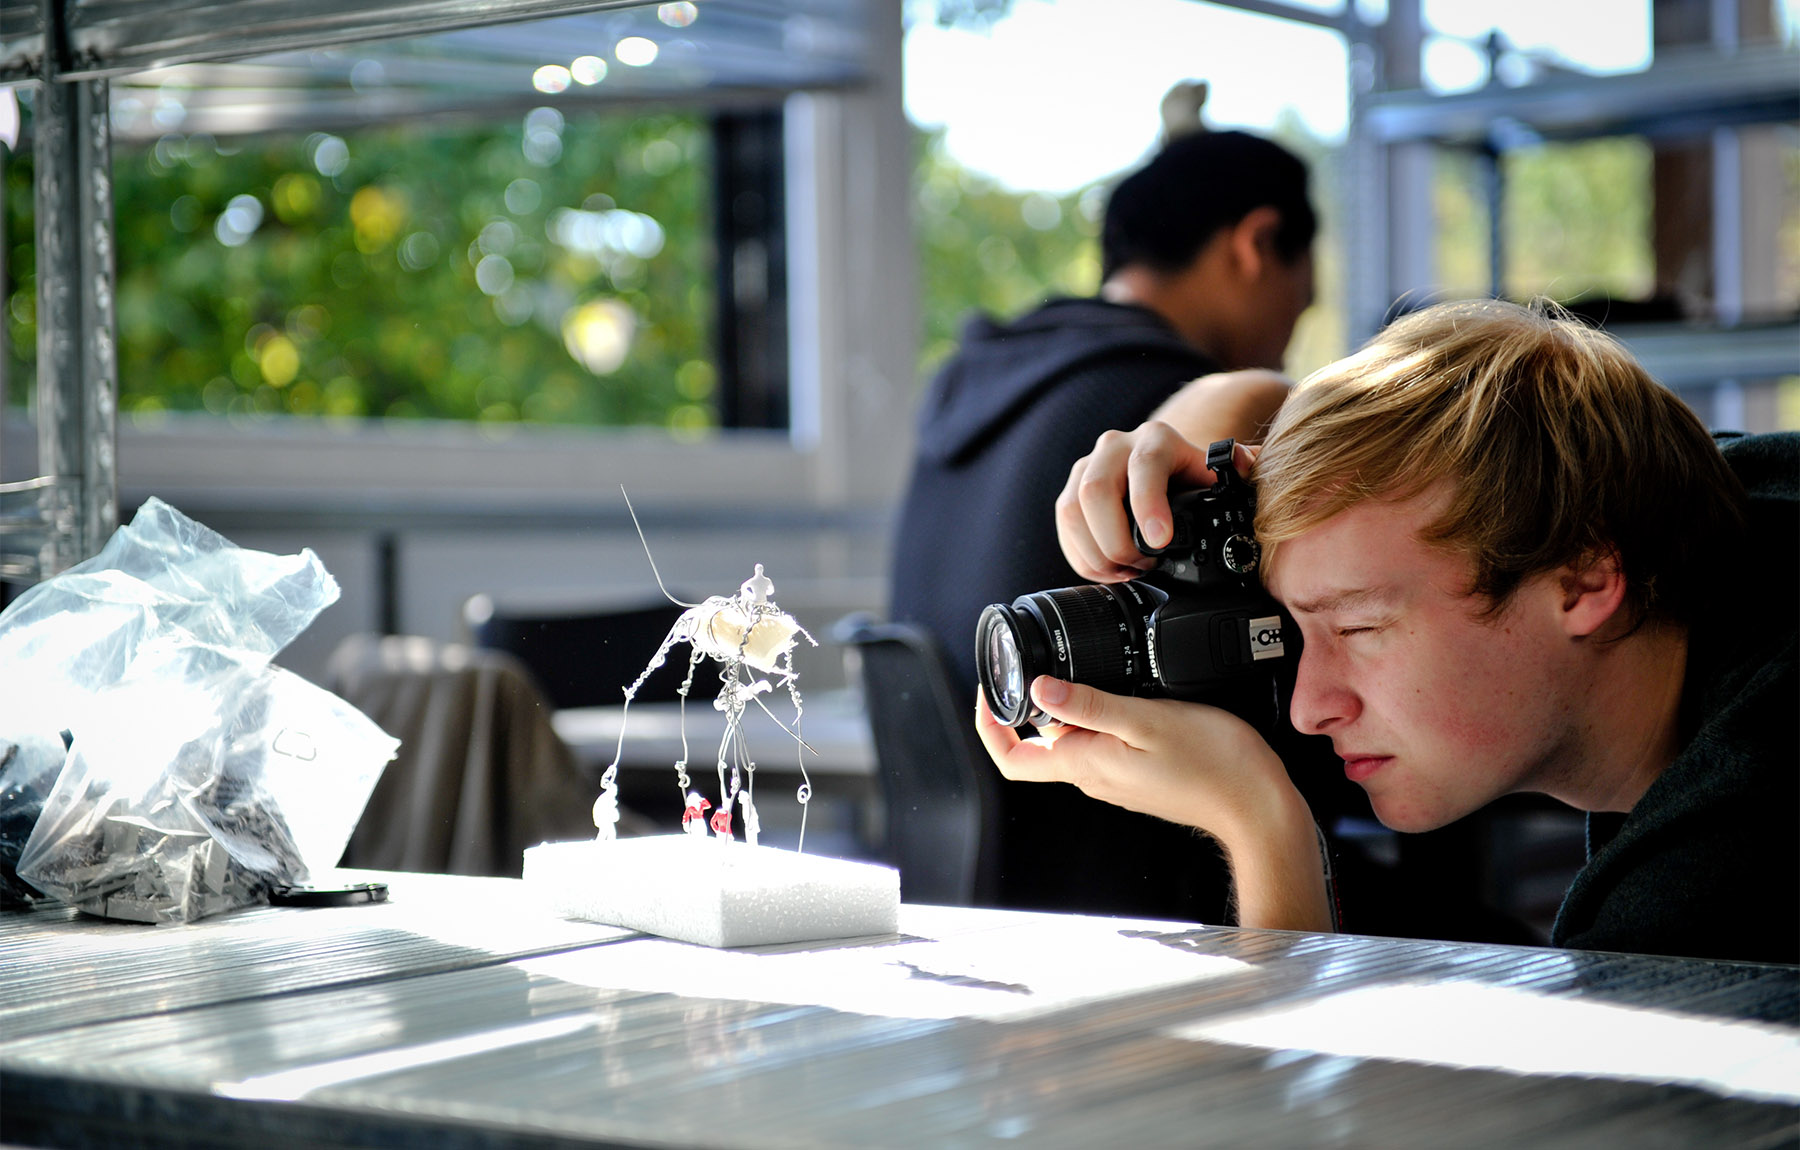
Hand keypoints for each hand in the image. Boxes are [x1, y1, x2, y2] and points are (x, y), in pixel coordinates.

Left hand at [975, 677, 1330, 931]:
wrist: (1257, 806)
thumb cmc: (1214, 764)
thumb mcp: (1146, 720)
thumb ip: (1090, 706)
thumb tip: (1039, 688)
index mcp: (1085, 765)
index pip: (1012, 759)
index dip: (990, 726)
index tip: (990, 691)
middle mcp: (1093, 776)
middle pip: (1039, 745)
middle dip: (1028, 705)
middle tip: (1033, 662)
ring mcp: (1116, 778)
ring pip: (1073, 741)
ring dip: (1067, 708)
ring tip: (1081, 668)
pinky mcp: (1139, 774)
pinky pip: (1102, 745)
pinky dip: (1098, 716)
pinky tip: (1122, 692)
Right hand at [1055, 369, 1285, 582]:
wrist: (1168, 475)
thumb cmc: (1197, 479)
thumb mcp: (1223, 474)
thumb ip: (1240, 468)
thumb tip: (1244, 462)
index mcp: (1156, 439)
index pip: (1143, 466)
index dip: (1147, 505)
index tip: (1159, 543)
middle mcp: (1115, 447)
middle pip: (1094, 491)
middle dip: (1115, 540)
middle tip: (1142, 566)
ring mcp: (1087, 468)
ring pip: (1071, 512)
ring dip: (1097, 552)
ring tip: (1127, 572)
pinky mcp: (1070, 493)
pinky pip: (1063, 528)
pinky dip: (1082, 557)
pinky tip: (1108, 571)